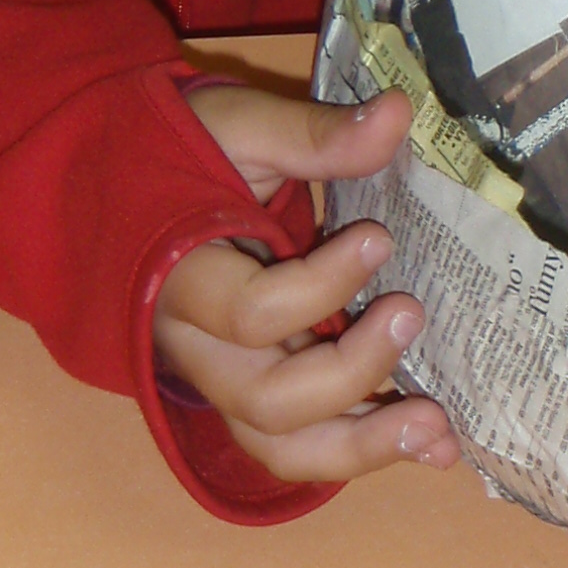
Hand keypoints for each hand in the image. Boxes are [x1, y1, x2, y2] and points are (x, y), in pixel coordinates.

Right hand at [155, 86, 460, 486]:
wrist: (129, 189)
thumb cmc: (184, 153)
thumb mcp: (240, 128)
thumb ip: (312, 134)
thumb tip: (399, 114)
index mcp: (179, 279)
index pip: (249, 313)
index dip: (321, 286)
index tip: (378, 237)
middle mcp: (196, 349)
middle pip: (267, 402)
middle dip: (351, 375)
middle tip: (411, 313)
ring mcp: (226, 382)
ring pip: (283, 447)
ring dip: (365, 448)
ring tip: (438, 433)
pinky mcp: (257, 395)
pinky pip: (303, 444)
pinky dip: (365, 452)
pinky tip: (433, 447)